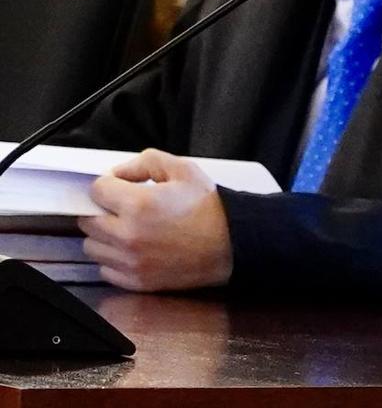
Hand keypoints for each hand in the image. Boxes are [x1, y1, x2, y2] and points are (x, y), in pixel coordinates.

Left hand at [79, 149, 233, 291]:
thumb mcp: (184, 170)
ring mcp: (131, 261)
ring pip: (92, 246)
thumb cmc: (210, 208)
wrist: (232, 244)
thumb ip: (147, 162)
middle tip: (123, 208)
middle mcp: (128, 235)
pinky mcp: (136, 280)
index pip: (96, 190)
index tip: (119, 188)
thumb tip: (119, 172)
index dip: (108, 185)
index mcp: (138, 204)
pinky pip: (105, 269)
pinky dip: (114, 259)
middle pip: (88, 220)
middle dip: (103, 210)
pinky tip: (133, 249)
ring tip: (127, 229)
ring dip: (104, 236)